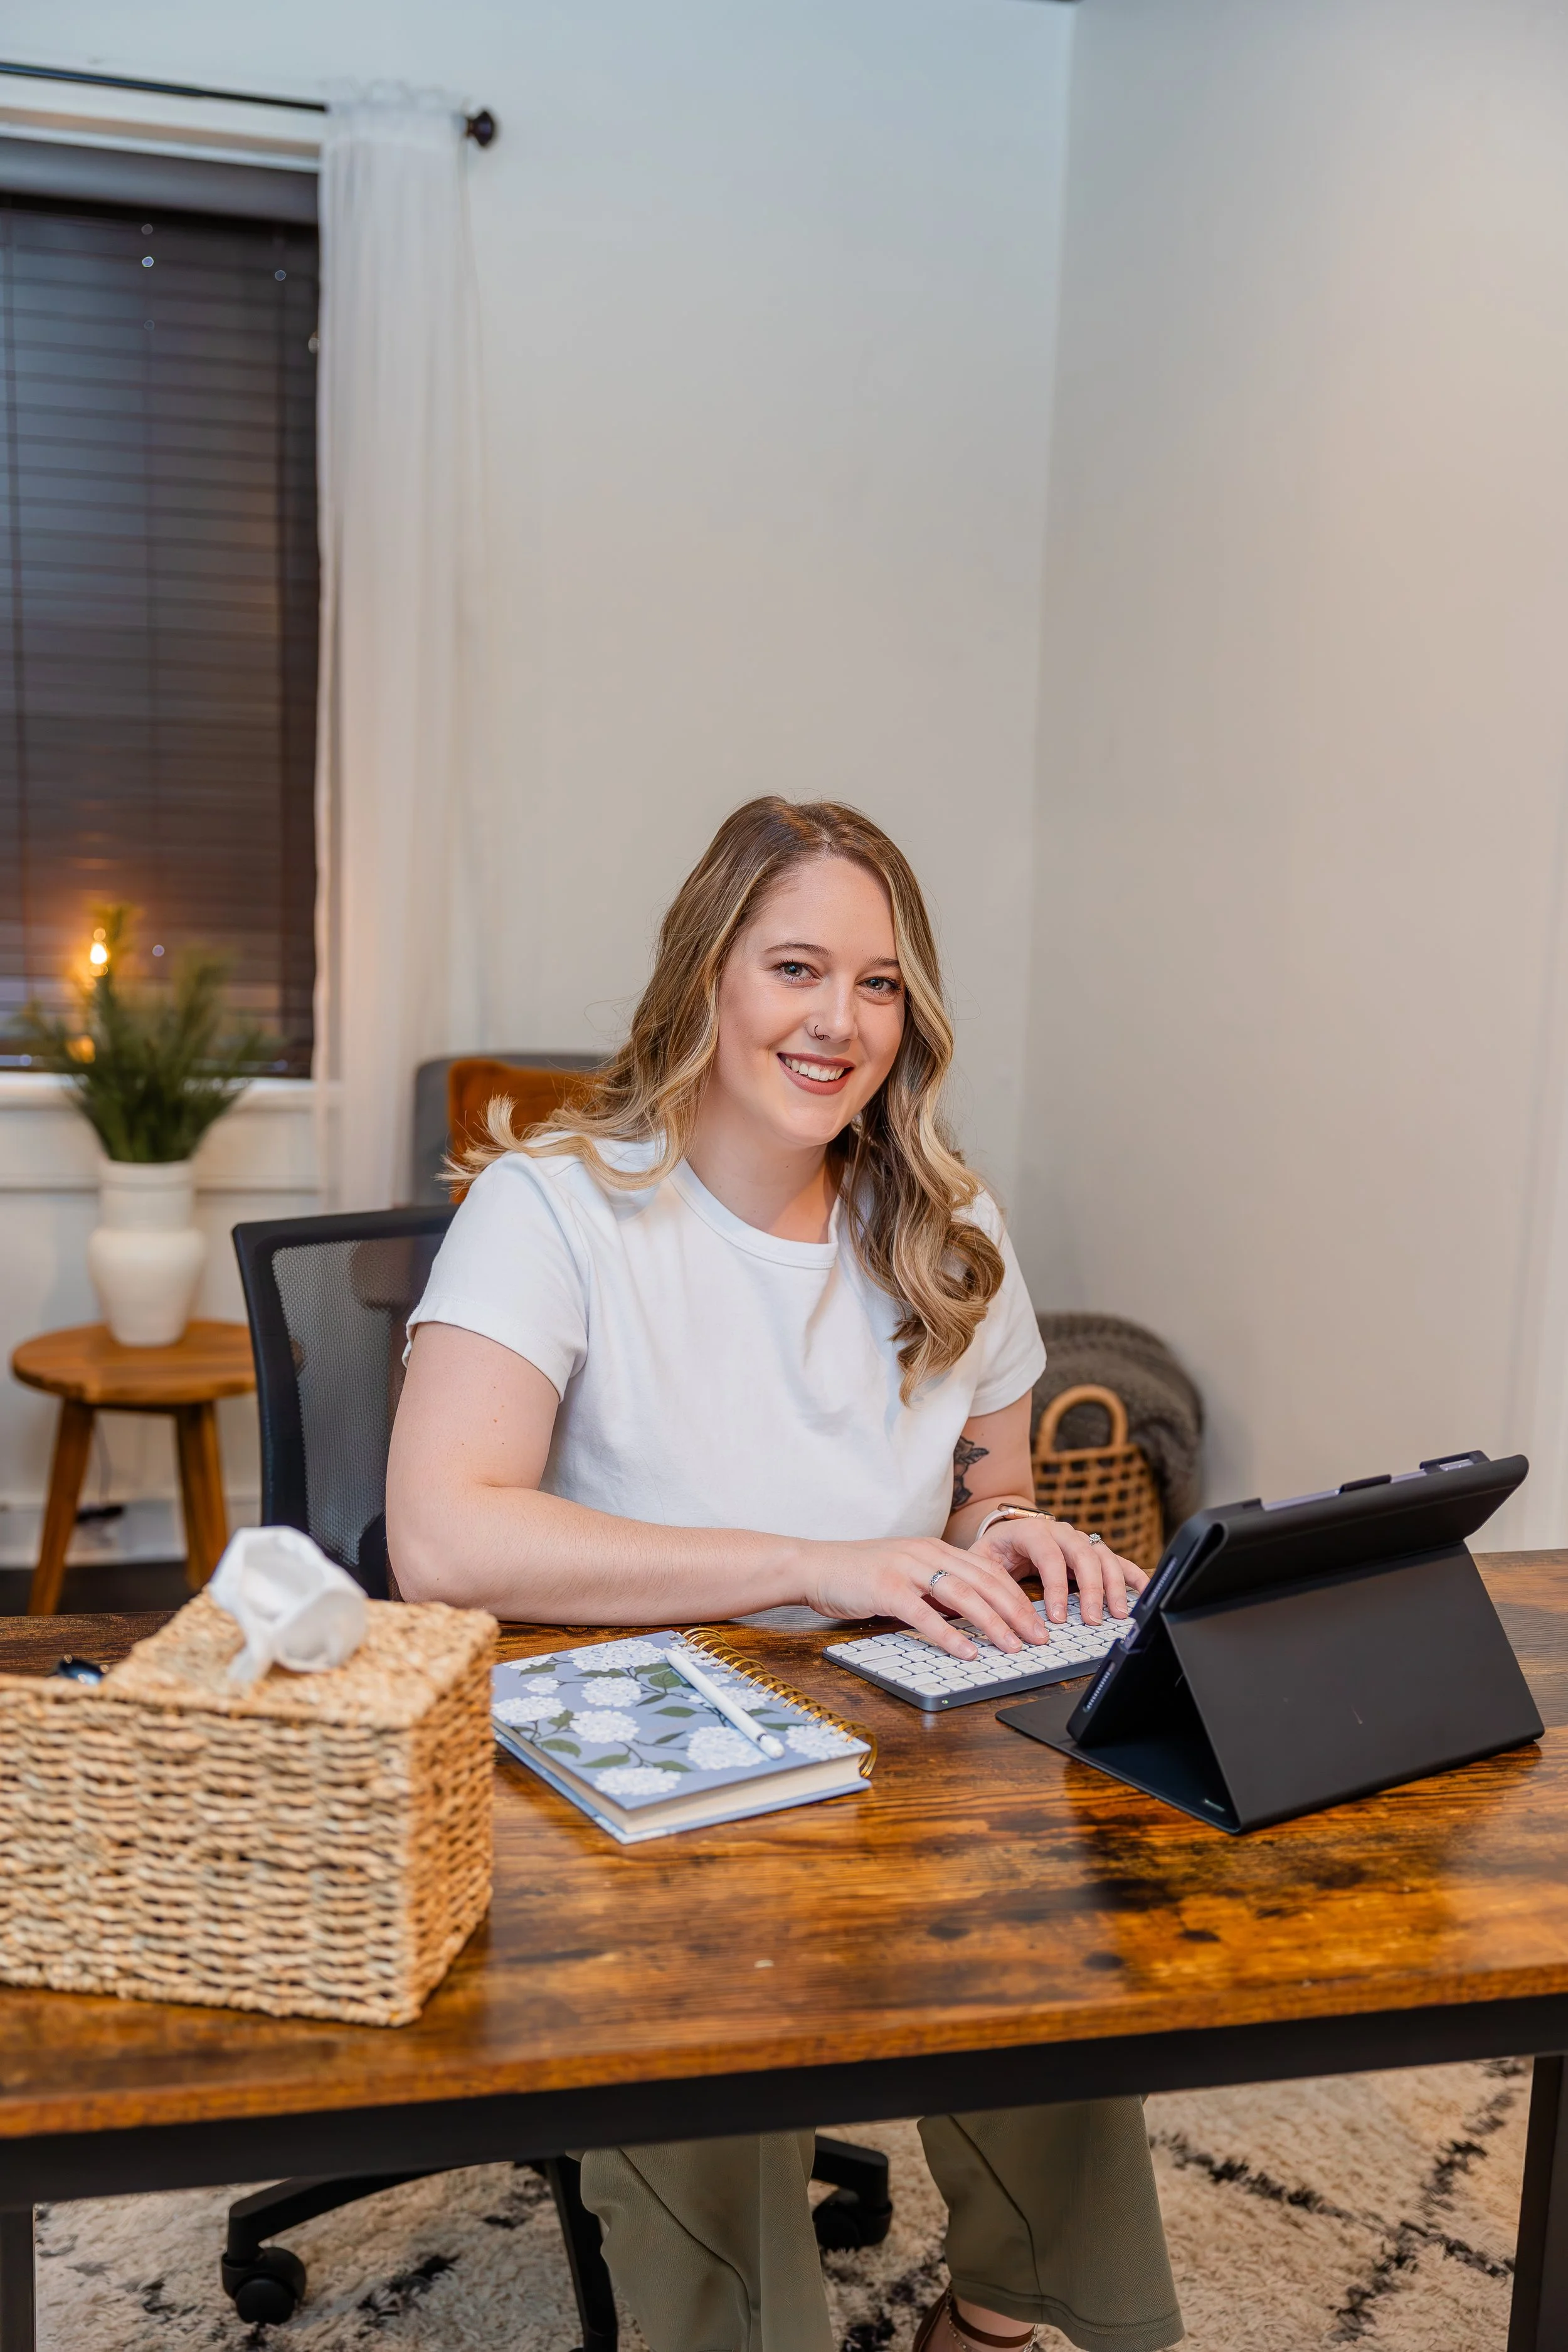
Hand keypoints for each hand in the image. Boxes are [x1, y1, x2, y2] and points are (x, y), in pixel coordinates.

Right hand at [796, 1536, 1052, 1661]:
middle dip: (1016, 1611)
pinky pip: (925, 1614)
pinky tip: (967, 1651)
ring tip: (1012, 1646)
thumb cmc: (859, 1574)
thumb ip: (936, 1588)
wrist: (814, 1566)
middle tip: (1038, 1637)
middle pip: (984, 1581)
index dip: (1016, 1595)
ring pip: (962, 1595)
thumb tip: (969, 1614)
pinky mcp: (886, 1589)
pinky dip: (950, 1635)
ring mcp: (906, 1569)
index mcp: (934, 1548)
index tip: (1036, 1620)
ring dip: (992, 1623)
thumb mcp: (906, 1573)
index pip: (988, 1570)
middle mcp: (925, 1553)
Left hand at [971, 1514, 1147, 1624]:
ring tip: (1118, 1613)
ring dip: (1113, 1585)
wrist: (1005, 1532)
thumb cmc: (994, 1550)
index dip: (1056, 1587)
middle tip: (1092, 1619)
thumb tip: (1003, 1610)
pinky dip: (1132, 1574)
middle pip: (1083, 1554)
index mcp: (1030, 1531)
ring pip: (1103, 1556)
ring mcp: (1079, 1539)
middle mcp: (1059, 1531)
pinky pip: (1116, 1560)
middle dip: (1091, 1588)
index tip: (1058, 1618)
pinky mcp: (1091, 1551)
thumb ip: (990, 1579)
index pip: (1049, 1556)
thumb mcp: (982, 1561)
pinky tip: (1144, 1590)